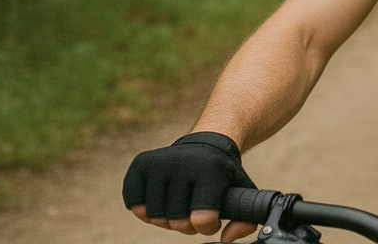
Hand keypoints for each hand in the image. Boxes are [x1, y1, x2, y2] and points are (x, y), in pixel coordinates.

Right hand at [122, 132, 258, 240]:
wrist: (206, 144)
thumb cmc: (222, 175)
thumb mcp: (241, 191)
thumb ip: (244, 219)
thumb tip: (227, 239)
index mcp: (211, 168)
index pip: (202, 219)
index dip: (208, 227)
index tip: (213, 219)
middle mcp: (183, 161)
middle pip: (176, 221)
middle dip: (187, 226)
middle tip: (194, 214)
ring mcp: (159, 161)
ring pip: (153, 216)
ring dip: (166, 220)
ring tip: (179, 208)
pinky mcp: (140, 164)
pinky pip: (133, 204)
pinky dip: (145, 210)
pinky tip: (162, 201)